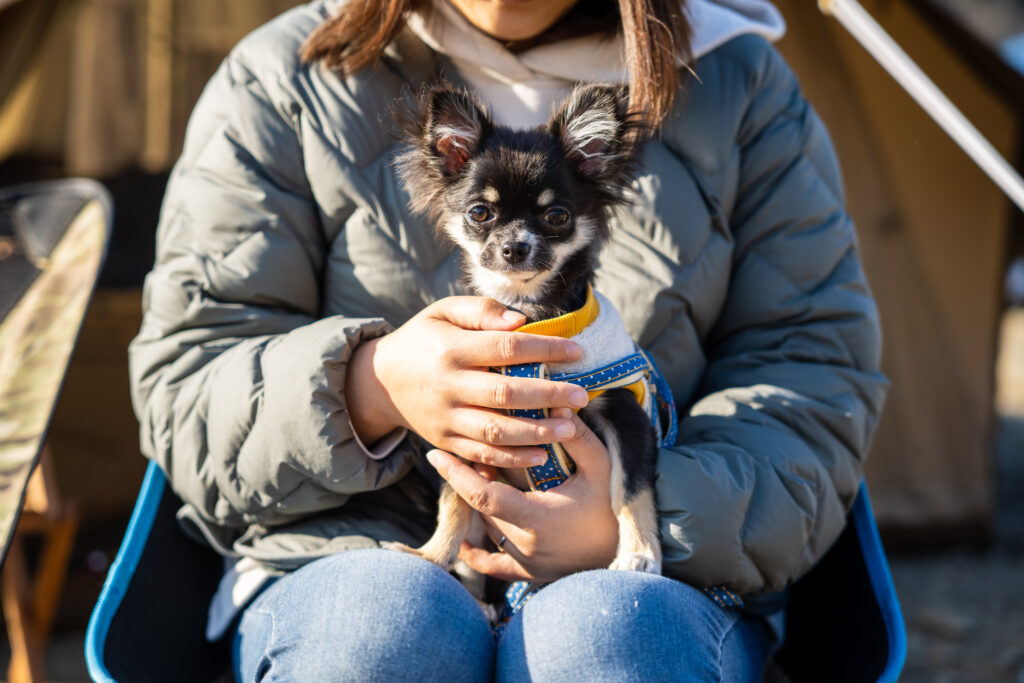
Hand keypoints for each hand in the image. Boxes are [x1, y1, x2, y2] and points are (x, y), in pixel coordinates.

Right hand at [345, 297, 588, 467]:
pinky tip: (542, 455)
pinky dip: (512, 459)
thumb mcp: (443, 312)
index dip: (544, 349)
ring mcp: (446, 418)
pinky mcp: (445, 442)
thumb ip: (481, 311)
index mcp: (451, 349)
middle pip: (505, 394)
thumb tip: (520, 321)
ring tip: (570, 427)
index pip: (505, 348)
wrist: (380, 381)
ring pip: (496, 431)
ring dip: (536, 432)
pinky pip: (481, 455)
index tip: (576, 351)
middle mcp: (448, 386)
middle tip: (581, 396)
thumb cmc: (423, 339)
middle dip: (548, 396)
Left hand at [437, 408, 620, 581]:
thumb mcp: (602, 467)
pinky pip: (496, 566)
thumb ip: (577, 436)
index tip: (437, 454)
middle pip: (484, 509)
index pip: (483, 495)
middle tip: (478, 454)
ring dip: (483, 505)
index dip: (457, 475)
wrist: (630, 554)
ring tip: (485, 476)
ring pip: (489, 530)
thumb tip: (558, 400)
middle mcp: (525, 545)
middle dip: (476, 480)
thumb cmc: (616, 508)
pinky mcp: (533, 574)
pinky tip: (468, 542)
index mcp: (536, 518)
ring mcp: (527, 563)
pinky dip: (479, 554)